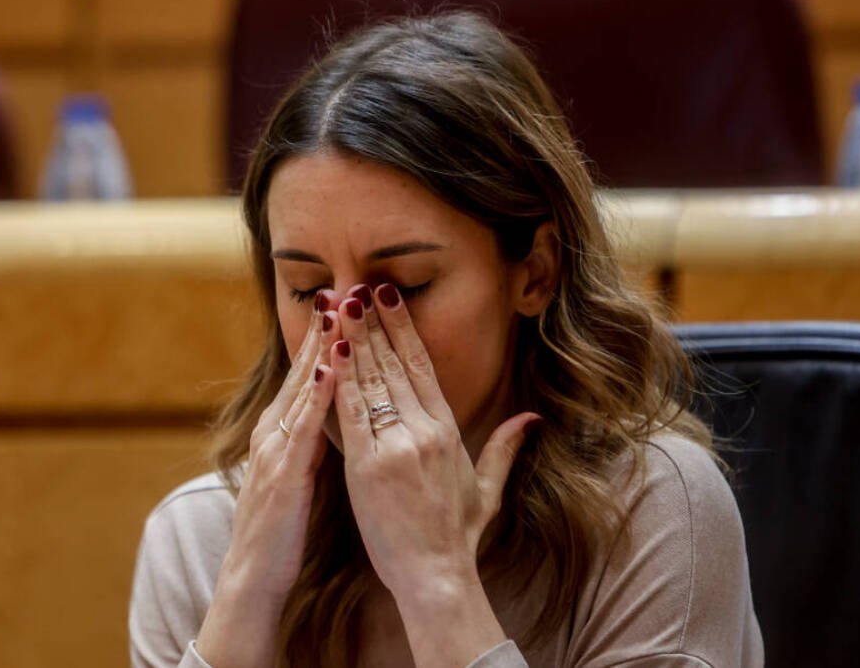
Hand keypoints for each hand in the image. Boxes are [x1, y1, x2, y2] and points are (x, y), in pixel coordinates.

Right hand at [195, 290, 341, 664]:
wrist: (254, 578)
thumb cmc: (284, 533)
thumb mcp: (302, 477)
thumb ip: (316, 444)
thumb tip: (340, 417)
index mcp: (284, 433)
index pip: (309, 374)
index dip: (329, 338)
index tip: (349, 302)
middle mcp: (275, 431)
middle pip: (304, 368)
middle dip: (325, 328)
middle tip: (346, 284)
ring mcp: (276, 448)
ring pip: (302, 386)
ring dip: (321, 345)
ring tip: (341, 307)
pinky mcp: (283, 471)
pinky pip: (303, 424)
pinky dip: (317, 392)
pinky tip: (330, 365)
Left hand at [330, 284, 539, 664]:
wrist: (436, 575)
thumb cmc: (456, 536)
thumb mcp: (487, 489)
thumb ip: (504, 448)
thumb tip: (530, 417)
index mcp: (447, 430)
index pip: (422, 366)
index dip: (404, 327)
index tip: (389, 296)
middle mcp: (423, 430)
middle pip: (394, 363)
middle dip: (374, 321)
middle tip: (357, 285)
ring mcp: (396, 446)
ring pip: (370, 381)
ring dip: (353, 339)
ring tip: (340, 304)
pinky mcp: (368, 465)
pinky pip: (350, 413)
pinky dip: (338, 381)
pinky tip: (329, 352)